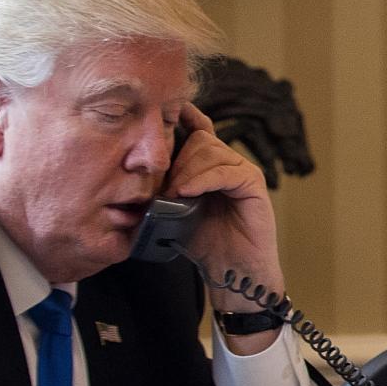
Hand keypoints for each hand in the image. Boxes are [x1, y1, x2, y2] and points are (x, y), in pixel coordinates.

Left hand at [167, 103, 287, 304]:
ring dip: (186, 172)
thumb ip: (162, 189)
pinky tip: (188, 193)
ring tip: (174, 195)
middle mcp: (229, 163)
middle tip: (165, 189)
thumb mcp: (173, 212)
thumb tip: (133, 173)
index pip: (199, 129)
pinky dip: (203, 180)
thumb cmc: (203, 244)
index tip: (163, 114)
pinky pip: (226, 171)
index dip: (184, 117)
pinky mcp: (253, 184)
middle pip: (200, 139)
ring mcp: (243, 172)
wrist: (232, 272)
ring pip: (211, 151)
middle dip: (177, 160)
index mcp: (210, 166)